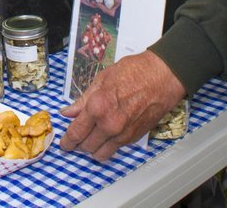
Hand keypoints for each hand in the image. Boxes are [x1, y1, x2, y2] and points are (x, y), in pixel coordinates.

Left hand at [59, 50, 184, 161]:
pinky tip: (107, 135)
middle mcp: (109, 125)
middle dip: (78, 144)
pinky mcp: (134, 138)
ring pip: (101, 154)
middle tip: (76, 138)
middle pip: (86, 146)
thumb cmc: (134, 72)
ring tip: (91, 139)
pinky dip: (108, 146)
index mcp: (97, 107)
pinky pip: (115, 149)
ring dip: (93, 149)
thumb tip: (67, 112)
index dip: (67, 141)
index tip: (64, 143)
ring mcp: (123, 134)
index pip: (76, 133)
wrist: (162, 77)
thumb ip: (82, 100)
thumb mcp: (101, 80)